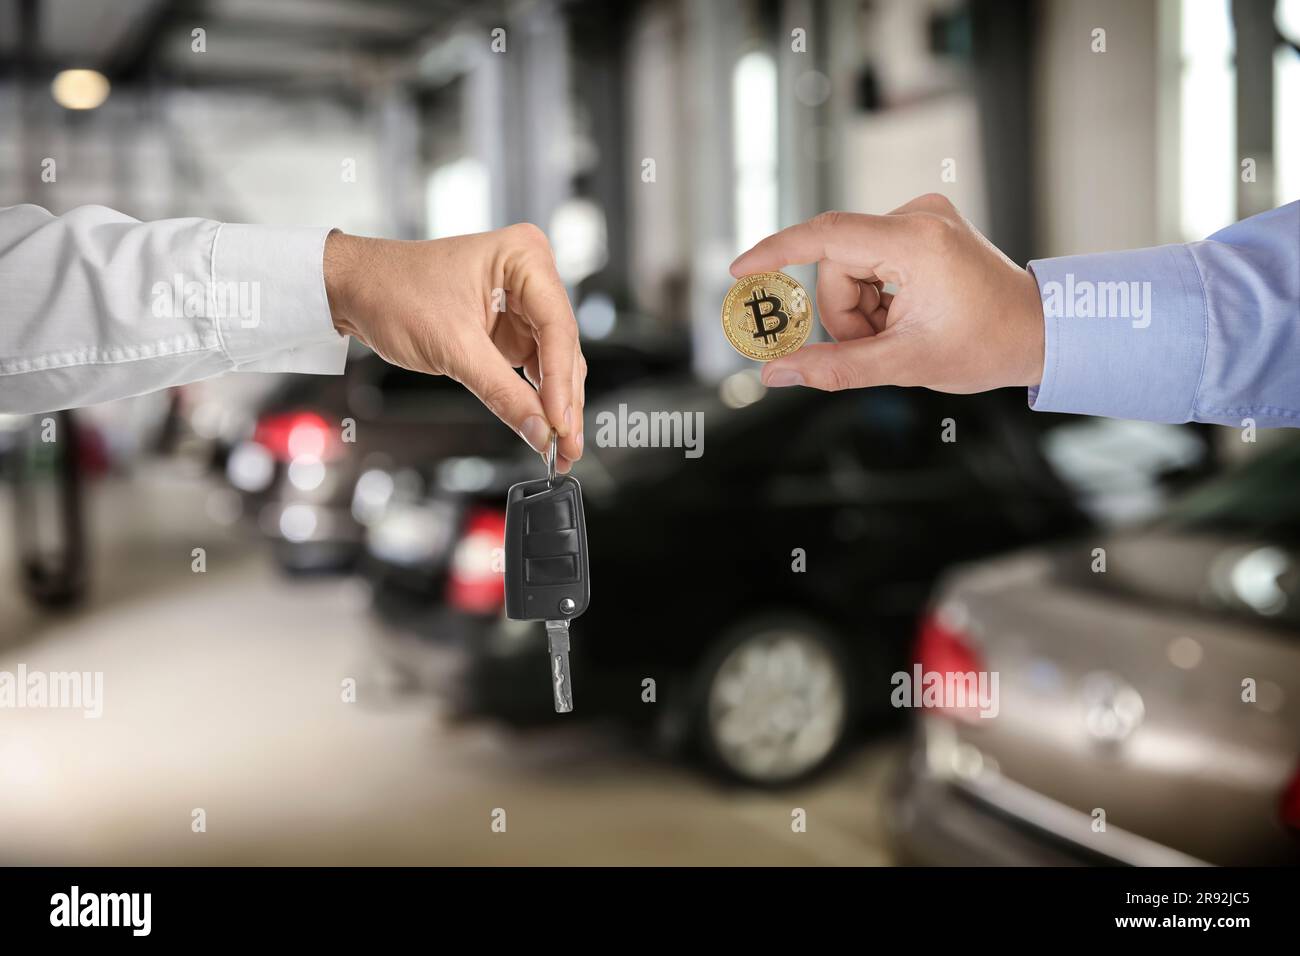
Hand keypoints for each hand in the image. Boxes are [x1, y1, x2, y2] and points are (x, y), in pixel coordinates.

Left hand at [323, 224, 584, 470]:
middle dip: (563, 402)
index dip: (560, 382)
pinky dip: (538, 399)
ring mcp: (524, 303)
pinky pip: (536, 368)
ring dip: (555, 406)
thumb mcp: (452, 347)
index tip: (560, 425)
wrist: (356, 290)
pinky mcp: (511, 328)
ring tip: (560, 447)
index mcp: (524, 256)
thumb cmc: (393, 291)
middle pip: (563, 348)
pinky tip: (544, 427)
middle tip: (566, 446)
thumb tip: (540, 431)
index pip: (557, 328)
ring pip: (555, 363)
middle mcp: (531, 276)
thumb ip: (502, 392)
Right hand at [730, 193, 1044, 393]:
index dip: (776, 252)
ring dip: (861, 309)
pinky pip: (869, 261)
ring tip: (899, 333)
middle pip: (837, 265)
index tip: (740, 271)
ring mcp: (922, 217)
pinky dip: (876, 296)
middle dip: (845, 313)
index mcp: (917, 242)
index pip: (826, 235)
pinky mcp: (922, 226)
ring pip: (850, 267)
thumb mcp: (904, 364)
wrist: (1040, 332)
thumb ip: (833, 367)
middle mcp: (918, 217)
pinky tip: (906, 315)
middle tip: (878, 346)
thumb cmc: (987, 347)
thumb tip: (774, 372)